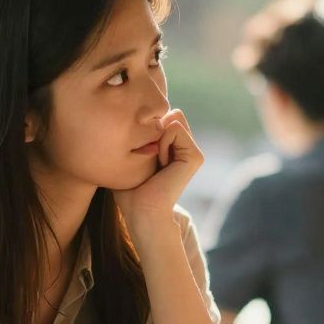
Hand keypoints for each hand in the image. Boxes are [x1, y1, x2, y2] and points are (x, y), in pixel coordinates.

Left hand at [114, 109, 203, 225]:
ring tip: (155, 162)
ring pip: (174, 117)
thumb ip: (136, 134)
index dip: (145, 128)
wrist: (141, 211)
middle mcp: (186, 148)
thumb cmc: (129, 189)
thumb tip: (138, 113)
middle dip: (153, 130)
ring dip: (156, 137)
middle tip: (149, 157)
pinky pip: (175, 128)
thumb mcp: (129, 156)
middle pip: (170, 113)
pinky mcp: (195, 156)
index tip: (141, 156)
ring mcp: (192, 151)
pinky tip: (161, 164)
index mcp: (174, 148)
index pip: (161, 116)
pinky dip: (161, 143)